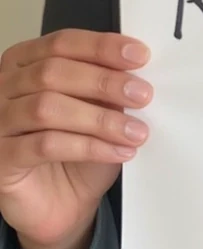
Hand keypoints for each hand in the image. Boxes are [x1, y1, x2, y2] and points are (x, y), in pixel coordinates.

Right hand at [0, 29, 151, 248]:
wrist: (62, 204)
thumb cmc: (77, 152)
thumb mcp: (98, 111)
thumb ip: (107, 88)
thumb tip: (136, 73)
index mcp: (24, 63)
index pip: (62, 43)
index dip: (101, 47)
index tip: (139, 55)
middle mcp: (4, 87)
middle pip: (52, 72)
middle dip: (104, 82)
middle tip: (142, 95)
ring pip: (47, 108)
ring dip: (100, 119)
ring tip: (135, 131)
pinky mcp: (2, 158)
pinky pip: (46, 145)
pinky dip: (89, 147)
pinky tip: (119, 152)